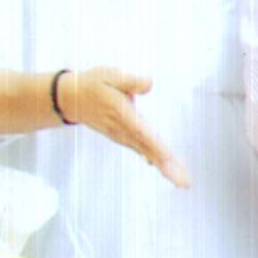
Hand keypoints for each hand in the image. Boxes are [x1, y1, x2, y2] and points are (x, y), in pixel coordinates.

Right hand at [60, 66, 192, 187]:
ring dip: (166, 168)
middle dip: (167, 166)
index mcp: (120, 113)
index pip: (140, 131)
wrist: (71, 99)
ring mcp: (122, 136)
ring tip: (184, 182)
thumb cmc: (93, 84)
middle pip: (148, 149)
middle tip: (186, 183)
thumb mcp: (109, 75)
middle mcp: (122, 129)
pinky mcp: (124, 138)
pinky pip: (143, 151)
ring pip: (147, 153)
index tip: (169, 159)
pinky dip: (156, 161)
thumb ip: (130, 81)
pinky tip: (169, 170)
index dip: (155, 145)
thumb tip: (149, 83)